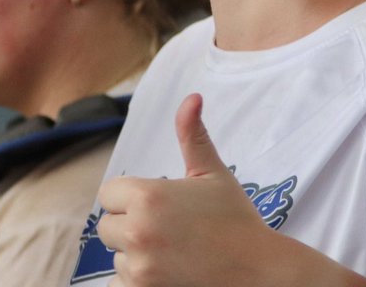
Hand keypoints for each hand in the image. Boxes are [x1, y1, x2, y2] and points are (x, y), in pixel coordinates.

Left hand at [96, 93, 267, 286]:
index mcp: (148, 196)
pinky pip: (118, 285)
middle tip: (167, 229)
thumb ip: (192, 135)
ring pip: (116, 257)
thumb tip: (192, 97)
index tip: (157, 205)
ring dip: (135, 256)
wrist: (257, 270)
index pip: (109, 194)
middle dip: (130, 227)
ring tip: (173, 252)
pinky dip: (136, 281)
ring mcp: (139, 266)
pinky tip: (165, 273)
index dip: (130, 198)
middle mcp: (137, 231)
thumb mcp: (212, 173)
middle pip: (107, 227)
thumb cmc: (235, 219)